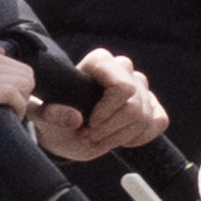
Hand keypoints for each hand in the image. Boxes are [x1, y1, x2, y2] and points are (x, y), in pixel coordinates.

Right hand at [0, 41, 34, 173]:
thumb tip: (2, 51)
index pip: (17, 65)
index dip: (18, 87)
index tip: (4, 101)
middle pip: (23, 73)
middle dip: (22, 95)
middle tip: (6, 110)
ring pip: (20, 83)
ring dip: (20, 103)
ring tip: (3, 114)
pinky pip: (10, 94)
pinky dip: (17, 107)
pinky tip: (8, 117)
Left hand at [39, 47, 163, 162]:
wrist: (66, 131)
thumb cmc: (53, 119)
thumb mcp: (41, 118)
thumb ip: (51, 115)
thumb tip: (74, 118)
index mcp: (99, 62)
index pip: (122, 86)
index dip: (108, 111)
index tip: (89, 124)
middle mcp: (123, 68)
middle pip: (134, 104)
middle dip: (112, 128)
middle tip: (90, 135)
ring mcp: (140, 86)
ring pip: (145, 116)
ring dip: (121, 136)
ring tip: (100, 138)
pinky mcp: (152, 104)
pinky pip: (159, 121)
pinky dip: (141, 136)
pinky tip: (122, 137)